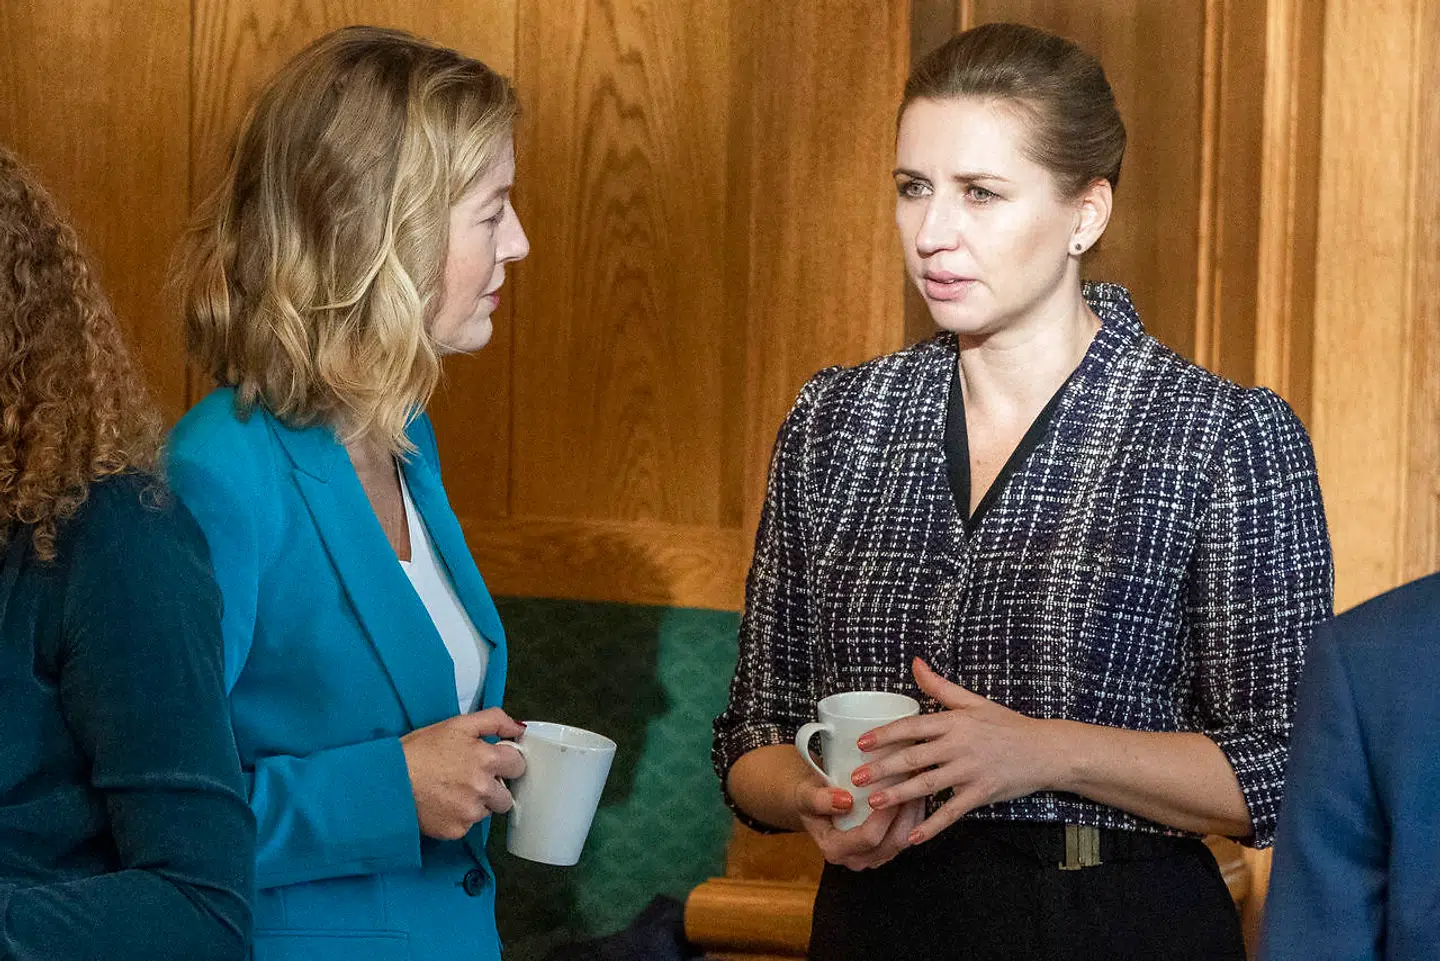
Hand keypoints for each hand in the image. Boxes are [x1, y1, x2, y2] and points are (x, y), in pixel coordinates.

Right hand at [401, 708, 527, 839]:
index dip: (506, 762)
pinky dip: (459, 817)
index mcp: (487, 759)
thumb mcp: (456, 725)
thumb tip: (520, 728)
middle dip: (494, 787)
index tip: (493, 762)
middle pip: (507, 794)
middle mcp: (484, 788)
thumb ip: (494, 721)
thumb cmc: (419, 749)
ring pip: (488, 811)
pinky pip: (468, 825)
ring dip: (477, 803)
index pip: (518, 764)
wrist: (387, 780)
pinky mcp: (457, 830)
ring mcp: (471, 812)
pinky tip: (442, 804)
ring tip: (452, 791)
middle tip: (469, 778)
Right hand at [792, 777, 924, 870]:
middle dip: (906, 812)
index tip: (892, 788)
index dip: (884, 814)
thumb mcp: (805, 794)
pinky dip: (914, 816)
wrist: (813, 801)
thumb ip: (819, 799)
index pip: (869, 837)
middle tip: (912, 782)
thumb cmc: (809, 796)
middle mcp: (854, 859)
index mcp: (834, 850)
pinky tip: (915, 794)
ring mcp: (872, 857)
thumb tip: (843, 801)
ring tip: (917, 784)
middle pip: (892, 842)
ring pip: (903, 840)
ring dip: (914, 813)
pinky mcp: (884, 850)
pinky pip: (906, 836)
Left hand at [852, 657, 1056, 844]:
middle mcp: (959, 746)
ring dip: (899, 795)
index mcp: (955, 722)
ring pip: (927, 785)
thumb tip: (915, 663)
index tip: (862, 743)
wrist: (1046, 751)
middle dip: (882, 769)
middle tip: (857, 778)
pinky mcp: (981, 794)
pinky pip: (952, 812)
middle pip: (913, 758)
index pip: (912, 727)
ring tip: (874, 803)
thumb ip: (940, 687)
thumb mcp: (973, 702)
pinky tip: (912, 836)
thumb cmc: (1007, 725)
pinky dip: (932, 825)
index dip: (886, 735)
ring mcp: (970, 772)